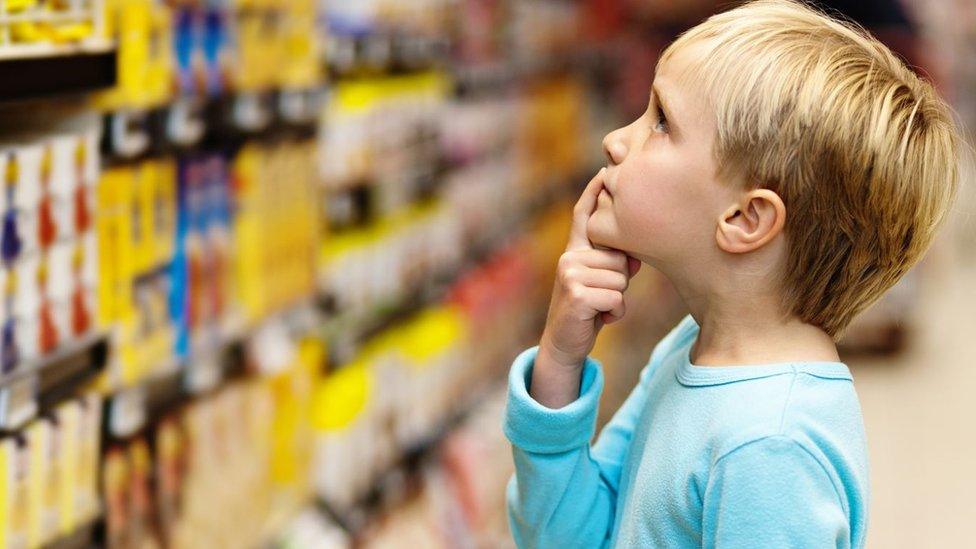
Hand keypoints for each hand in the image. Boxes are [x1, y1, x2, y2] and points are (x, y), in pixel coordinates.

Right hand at [539, 168, 641, 369]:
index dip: (594, 193)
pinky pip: (617, 297)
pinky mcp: (575, 294)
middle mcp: (568, 257)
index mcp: (574, 251)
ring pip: (620, 278)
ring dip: (618, 298)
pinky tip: (600, 317)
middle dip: (621, 280)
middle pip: (620, 256)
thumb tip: (634, 256)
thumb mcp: (601, 282)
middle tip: (603, 295)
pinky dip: (615, 312)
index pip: (582, 216)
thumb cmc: (589, 309)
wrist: (564, 342)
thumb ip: (614, 264)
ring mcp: (570, 274)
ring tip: (601, 306)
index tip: (606, 170)